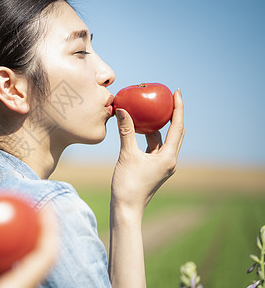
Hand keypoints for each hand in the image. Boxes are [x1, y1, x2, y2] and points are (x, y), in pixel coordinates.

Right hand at [0, 206, 57, 287]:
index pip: (46, 254)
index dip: (51, 229)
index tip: (47, 207)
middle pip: (38, 255)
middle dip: (35, 230)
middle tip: (26, 209)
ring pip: (23, 264)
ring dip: (18, 243)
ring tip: (7, 224)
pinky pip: (9, 272)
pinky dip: (3, 257)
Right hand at [111, 89, 183, 213]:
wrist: (126, 209)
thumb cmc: (128, 185)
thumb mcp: (127, 155)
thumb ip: (126, 132)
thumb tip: (122, 110)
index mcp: (168, 157)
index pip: (177, 127)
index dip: (178, 108)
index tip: (176, 92)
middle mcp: (169, 160)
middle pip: (176, 132)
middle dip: (173, 114)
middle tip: (167, 97)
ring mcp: (162, 165)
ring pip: (164, 139)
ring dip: (159, 125)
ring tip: (152, 110)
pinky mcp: (154, 168)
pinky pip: (154, 146)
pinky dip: (149, 136)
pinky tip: (140, 129)